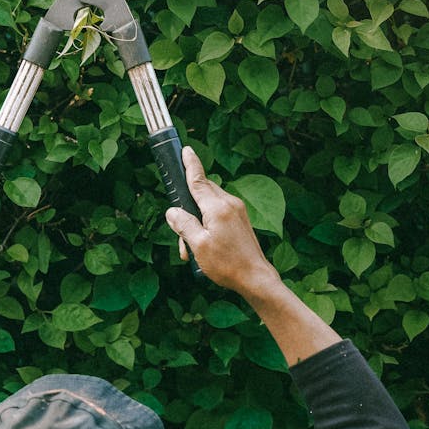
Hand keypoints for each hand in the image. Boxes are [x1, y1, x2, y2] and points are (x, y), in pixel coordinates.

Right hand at [164, 147, 279, 296]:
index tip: (186, 150)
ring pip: (208, 203)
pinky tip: (203, 245)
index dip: (190, 164)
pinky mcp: (240, 219)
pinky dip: (206, 223)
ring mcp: (237, 210)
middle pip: (201, 191)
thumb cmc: (227, 264)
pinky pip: (218, 212)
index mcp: (217, 208)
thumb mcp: (198, 245)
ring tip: (190, 247)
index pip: (198, 180)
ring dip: (195, 219)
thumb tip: (173, 211)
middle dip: (186, 205)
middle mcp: (229, 204)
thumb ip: (183, 224)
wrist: (256, 278)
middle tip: (179, 231)